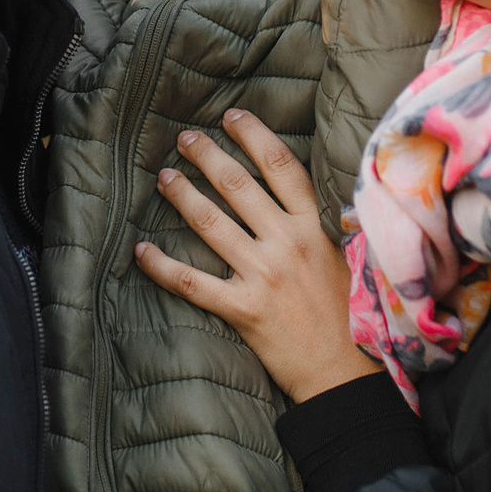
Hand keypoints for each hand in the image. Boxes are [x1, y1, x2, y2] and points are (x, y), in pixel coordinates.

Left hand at [135, 109, 379, 403]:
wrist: (345, 374)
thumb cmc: (348, 316)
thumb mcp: (345, 259)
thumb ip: (320, 226)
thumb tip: (293, 196)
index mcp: (315, 228)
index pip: (282, 168)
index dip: (254, 136)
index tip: (232, 117)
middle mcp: (288, 244)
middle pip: (239, 186)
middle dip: (207, 157)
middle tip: (185, 140)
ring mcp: (264, 276)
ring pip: (211, 223)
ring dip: (182, 195)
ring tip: (164, 178)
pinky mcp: (243, 309)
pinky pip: (192, 282)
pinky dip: (162, 266)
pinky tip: (142, 251)